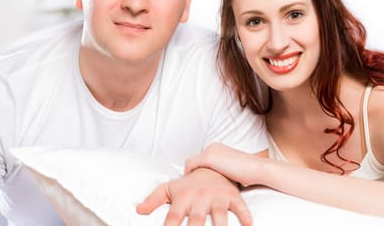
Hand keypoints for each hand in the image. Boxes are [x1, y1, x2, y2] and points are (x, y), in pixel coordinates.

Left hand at [136, 167, 251, 225]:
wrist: (214, 162)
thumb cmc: (190, 182)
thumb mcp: (170, 187)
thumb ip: (154, 199)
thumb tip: (137, 210)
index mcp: (184, 196)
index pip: (174, 217)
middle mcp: (200, 197)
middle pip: (196, 219)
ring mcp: (218, 196)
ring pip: (219, 215)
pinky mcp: (233, 196)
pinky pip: (240, 207)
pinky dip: (245, 216)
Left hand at [185, 143, 263, 187]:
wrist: (257, 168)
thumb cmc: (249, 172)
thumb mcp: (233, 168)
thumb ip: (223, 170)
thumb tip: (217, 181)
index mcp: (218, 147)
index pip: (202, 158)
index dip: (198, 170)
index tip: (198, 181)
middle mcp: (212, 146)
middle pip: (195, 160)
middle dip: (192, 172)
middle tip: (191, 185)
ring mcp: (209, 151)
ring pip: (191, 163)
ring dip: (190, 174)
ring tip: (190, 187)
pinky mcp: (208, 158)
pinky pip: (190, 166)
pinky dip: (188, 175)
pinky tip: (191, 186)